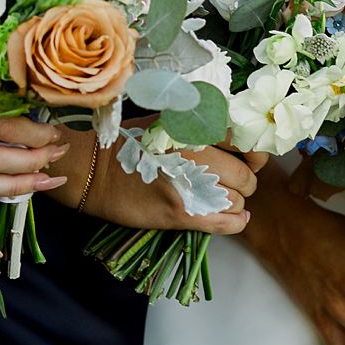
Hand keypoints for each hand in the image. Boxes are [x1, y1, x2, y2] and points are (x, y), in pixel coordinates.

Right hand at [68, 136, 259, 235]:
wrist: (92, 169)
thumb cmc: (129, 144)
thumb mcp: (168, 121)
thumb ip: (203, 128)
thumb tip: (240, 143)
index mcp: (196, 128)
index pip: (247, 143)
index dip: (252, 155)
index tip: (246, 160)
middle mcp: (198, 154)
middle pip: (246, 177)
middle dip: (242, 183)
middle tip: (225, 184)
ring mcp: (190, 185)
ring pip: (238, 202)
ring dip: (231, 203)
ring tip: (213, 199)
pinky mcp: (181, 213)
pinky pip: (227, 223)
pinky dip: (236, 222)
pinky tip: (234, 218)